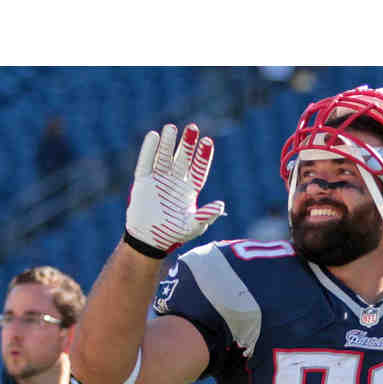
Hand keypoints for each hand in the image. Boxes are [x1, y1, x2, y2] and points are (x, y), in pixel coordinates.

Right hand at [125, 123, 225, 256]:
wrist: (149, 240)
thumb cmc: (174, 233)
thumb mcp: (193, 226)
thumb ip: (206, 215)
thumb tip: (221, 205)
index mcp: (189, 189)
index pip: (198, 168)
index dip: (202, 156)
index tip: (208, 142)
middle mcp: (175, 181)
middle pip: (183, 158)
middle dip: (188, 144)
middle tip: (193, 128)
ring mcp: (159, 179)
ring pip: (165, 157)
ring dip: (168, 143)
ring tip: (172, 127)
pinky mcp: (143, 181)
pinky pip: (146, 162)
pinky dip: (149, 150)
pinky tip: (154, 136)